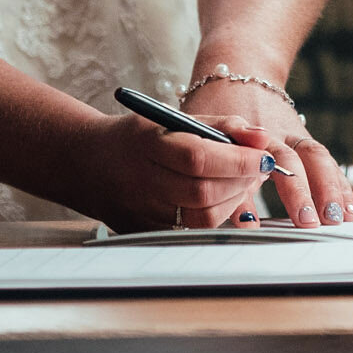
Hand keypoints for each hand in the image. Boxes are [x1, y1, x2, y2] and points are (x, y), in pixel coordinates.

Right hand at [61, 108, 294, 233]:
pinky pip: (192, 230)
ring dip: (234, 199)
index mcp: (146, 146)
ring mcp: (142, 214)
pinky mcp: (146, 233)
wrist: (87, 165)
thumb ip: (221, 125)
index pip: (200, 158)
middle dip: (242, 180)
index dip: (238, 159)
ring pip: (202, 217)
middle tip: (259, 167)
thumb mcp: (172, 118)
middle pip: (204, 192)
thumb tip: (263, 138)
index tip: (265, 154)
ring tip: (242, 179)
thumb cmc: (136, 137)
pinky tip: (223, 196)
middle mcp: (142, 183)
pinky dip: (216, 213)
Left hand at [180, 84, 352, 229]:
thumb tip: (248, 224)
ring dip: (331, 189)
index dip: (285, 188)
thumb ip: (231, 184)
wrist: (238, 82)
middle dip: (309, 191)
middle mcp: (277, 132)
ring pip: (317, 155)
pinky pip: (326, 161)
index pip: (273, 160)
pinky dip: (339, 185)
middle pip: (299, 157)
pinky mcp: (304, 141)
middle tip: (313, 222)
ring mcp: (294, 134)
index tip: (294, 216)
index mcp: (251, 134)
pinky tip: (348, 209)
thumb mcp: (215, 149)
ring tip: (341, 219)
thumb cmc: (219, 124)